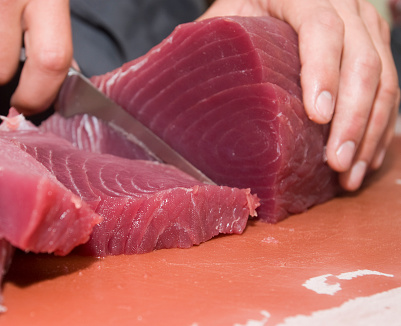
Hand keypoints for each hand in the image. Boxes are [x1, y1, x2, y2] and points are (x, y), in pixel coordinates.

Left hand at [200, 0, 400, 190]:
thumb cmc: (245, 6)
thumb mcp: (224, 18)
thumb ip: (207, 41)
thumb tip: (163, 81)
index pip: (322, 29)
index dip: (324, 72)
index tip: (317, 116)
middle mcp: (343, 5)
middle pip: (362, 60)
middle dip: (352, 118)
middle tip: (335, 162)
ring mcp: (365, 26)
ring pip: (385, 78)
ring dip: (370, 131)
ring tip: (349, 174)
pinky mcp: (375, 47)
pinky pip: (392, 88)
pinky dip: (381, 128)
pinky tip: (367, 160)